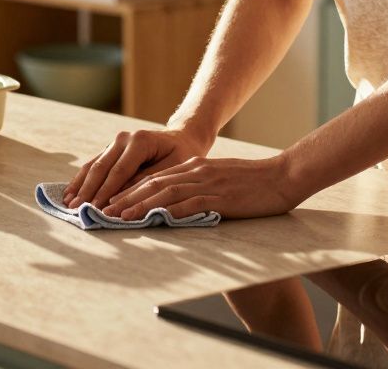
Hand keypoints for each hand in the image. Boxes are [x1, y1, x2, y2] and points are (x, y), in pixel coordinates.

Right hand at [64, 128, 211, 208]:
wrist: (181, 139)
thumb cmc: (181, 155)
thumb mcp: (173, 168)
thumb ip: (148, 181)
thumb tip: (124, 199)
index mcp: (140, 141)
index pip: (119, 171)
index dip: (106, 192)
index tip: (96, 209)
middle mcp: (123, 138)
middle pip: (101, 168)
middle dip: (88, 191)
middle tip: (75, 209)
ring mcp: (115, 142)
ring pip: (93, 165)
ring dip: (80, 185)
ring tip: (67, 204)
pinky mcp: (110, 149)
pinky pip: (93, 164)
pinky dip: (81, 180)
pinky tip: (70, 193)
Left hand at [101, 154, 299, 220]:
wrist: (283, 176)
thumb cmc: (256, 182)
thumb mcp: (222, 180)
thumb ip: (200, 187)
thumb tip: (179, 202)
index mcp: (196, 167)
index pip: (155, 178)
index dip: (131, 190)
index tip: (112, 202)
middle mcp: (196, 172)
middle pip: (153, 184)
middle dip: (125, 197)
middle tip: (103, 210)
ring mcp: (207, 183)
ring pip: (164, 193)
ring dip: (139, 205)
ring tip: (119, 216)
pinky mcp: (219, 197)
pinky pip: (188, 205)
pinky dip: (167, 212)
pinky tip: (152, 220)